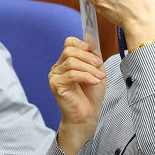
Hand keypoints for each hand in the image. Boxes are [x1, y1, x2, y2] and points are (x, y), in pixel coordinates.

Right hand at [49, 37, 105, 154]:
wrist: (87, 116)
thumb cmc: (91, 95)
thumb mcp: (96, 71)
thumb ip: (93, 56)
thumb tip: (90, 38)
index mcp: (66, 62)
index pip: (68, 43)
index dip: (80, 44)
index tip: (91, 50)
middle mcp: (58, 67)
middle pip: (69, 51)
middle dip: (87, 57)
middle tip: (99, 66)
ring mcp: (55, 76)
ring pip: (71, 62)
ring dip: (89, 68)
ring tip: (99, 77)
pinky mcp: (55, 85)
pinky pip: (71, 74)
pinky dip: (86, 76)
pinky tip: (94, 82)